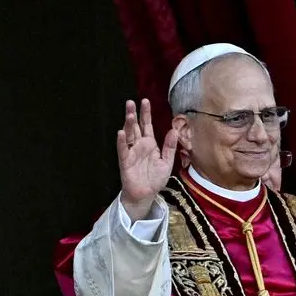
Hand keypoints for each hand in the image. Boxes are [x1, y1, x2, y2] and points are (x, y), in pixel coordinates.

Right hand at [116, 99, 178, 220]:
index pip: (147, 125)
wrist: (146, 194)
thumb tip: (175, 130)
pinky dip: (122, 141)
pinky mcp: (125, 161)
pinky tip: (121, 132)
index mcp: (150, 144)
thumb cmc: (155, 179)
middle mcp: (139, 145)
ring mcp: (131, 152)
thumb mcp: (167, 162)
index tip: (145, 101)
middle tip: (131, 102)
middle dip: (133, 114)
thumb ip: (170, 147)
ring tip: (128, 113)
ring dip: (127, 124)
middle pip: (135, 126)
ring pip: (128, 135)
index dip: (146, 113)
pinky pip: (123, 150)